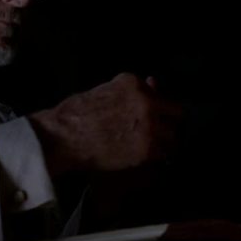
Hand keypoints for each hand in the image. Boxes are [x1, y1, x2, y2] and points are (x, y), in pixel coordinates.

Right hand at [29, 73, 180, 175]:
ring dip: (164, 141)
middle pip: (177, 113)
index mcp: (134, 83)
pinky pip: (163, 154)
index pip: (160, 94)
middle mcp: (147, 102)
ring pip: (173, 135)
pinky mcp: (146, 149)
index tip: (152, 115)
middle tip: (162, 131)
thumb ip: (131, 91)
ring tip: (152, 146)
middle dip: (169, 122)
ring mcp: (149, 126)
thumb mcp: (105, 92)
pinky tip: (143, 156)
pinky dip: (156, 156)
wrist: (63, 137)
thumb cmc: (76, 114)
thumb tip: (153, 83)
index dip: (157, 106)